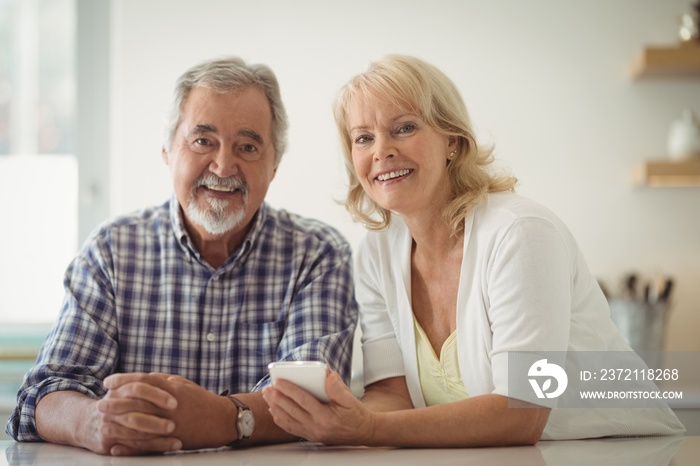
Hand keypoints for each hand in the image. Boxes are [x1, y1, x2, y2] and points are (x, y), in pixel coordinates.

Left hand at [104, 373, 235, 450]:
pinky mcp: (171, 439)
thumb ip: (164, 380)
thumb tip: (145, 377)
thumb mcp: (184, 384)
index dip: (123, 379)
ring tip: (102, 424)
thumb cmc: (202, 400)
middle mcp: (169, 404)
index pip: (142, 380)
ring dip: (117, 425)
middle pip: (136, 402)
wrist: (221, 420)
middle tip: (99, 403)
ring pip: (138, 424)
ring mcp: (170, 422)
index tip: (108, 381)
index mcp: (171, 388)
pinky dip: (129, 445)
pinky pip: (146, 443)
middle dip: (115, 402)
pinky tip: (116, 445)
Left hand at [263, 371, 373, 444]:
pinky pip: (291, 428)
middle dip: (277, 398)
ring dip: (275, 407)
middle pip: (291, 411)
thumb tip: (327, 374)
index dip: (289, 390)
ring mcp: (312, 433)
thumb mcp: (350, 399)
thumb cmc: (355, 414)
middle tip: (267, 388)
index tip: (278, 381)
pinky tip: (274, 410)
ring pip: (288, 420)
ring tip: (267, 396)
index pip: (303, 401)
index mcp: (326, 417)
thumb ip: (338, 387)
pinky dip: (280, 419)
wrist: (362, 432)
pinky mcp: (310, 436)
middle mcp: (316, 427)